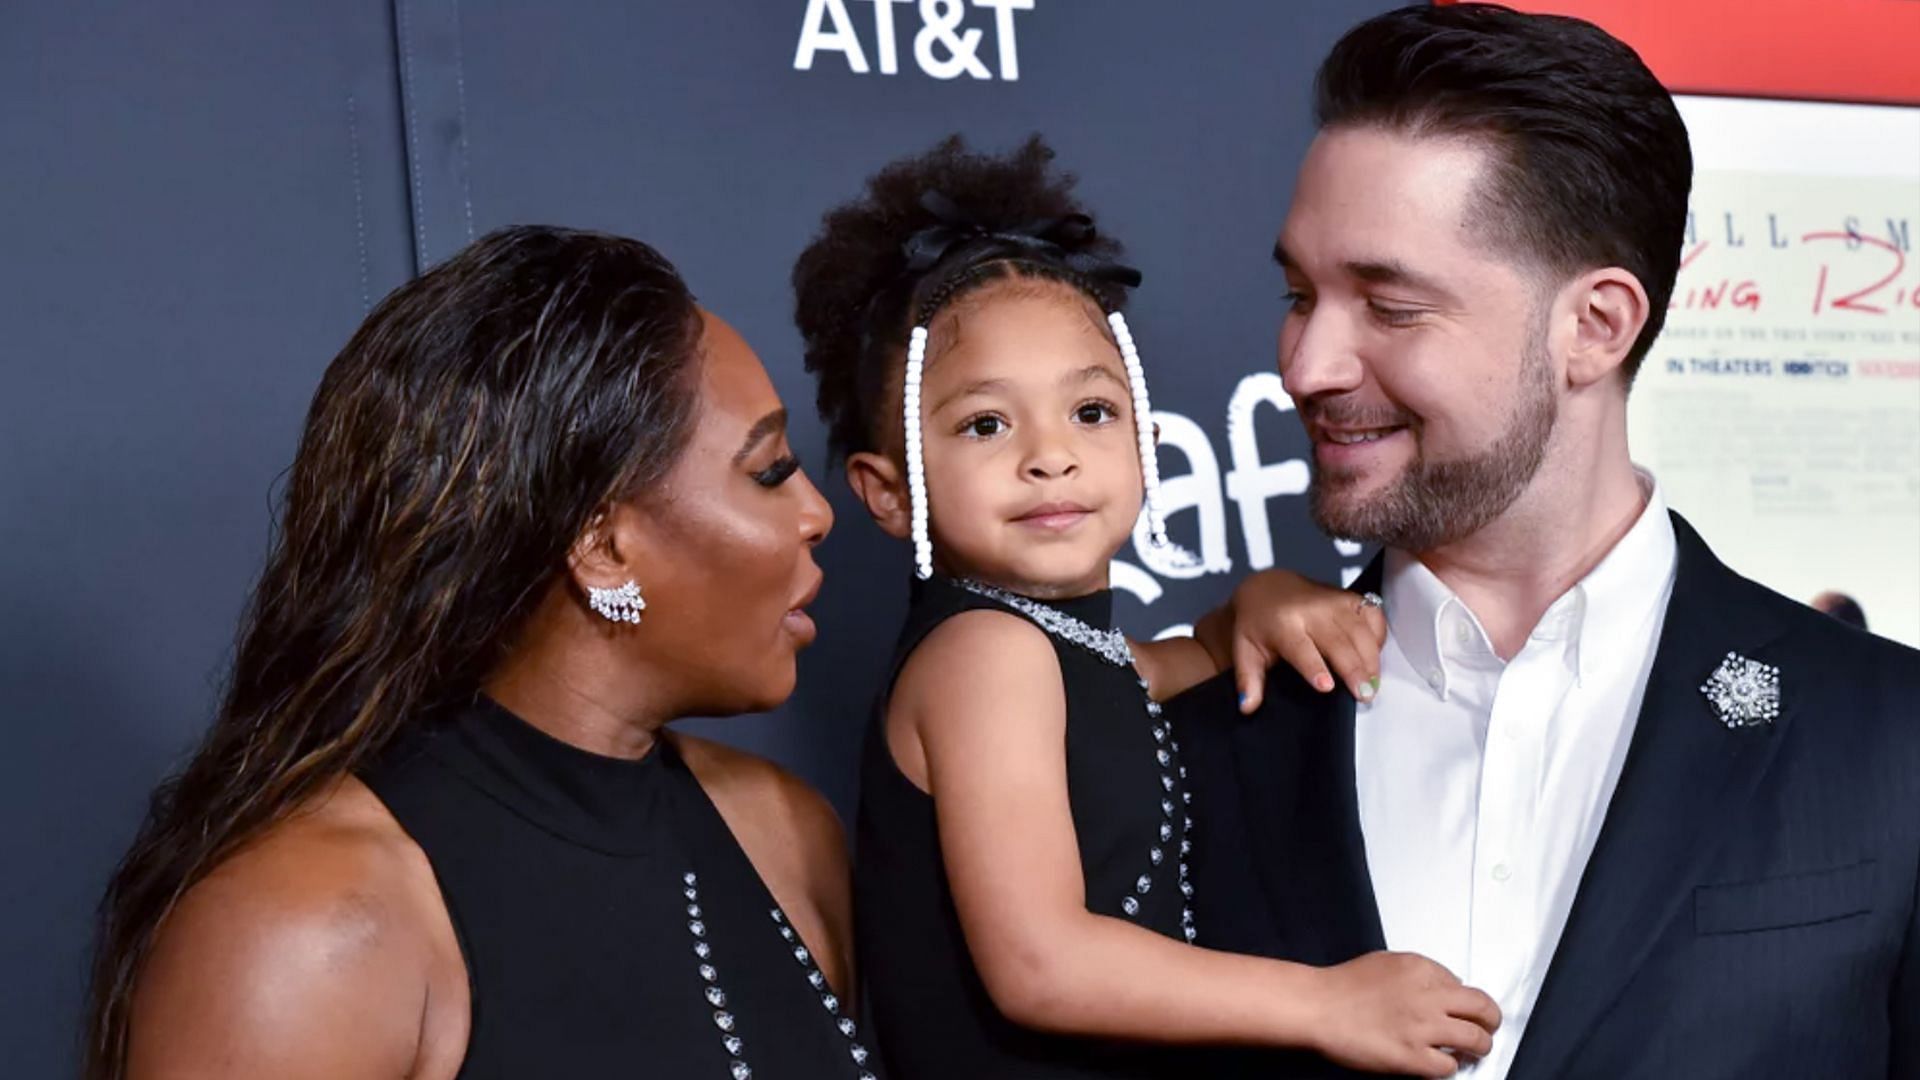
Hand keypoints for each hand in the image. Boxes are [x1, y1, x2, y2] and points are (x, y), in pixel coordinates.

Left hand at [1203, 569, 1386, 712]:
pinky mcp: (1350, 597)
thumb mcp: (1245, 651)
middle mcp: (1311, 609)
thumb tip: (1247, 707)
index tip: (1327, 687)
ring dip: (1371, 659)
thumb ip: (1248, 680)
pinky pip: (1373, 616)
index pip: (1301, 648)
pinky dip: (1379, 637)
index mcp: (1282, 623)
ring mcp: (1334, 601)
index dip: (1315, 667)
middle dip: (1354, 669)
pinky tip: (1375, 657)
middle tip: (1365, 695)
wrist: (1268, 588)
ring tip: (1373, 685)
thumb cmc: (1257, 625)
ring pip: (1360, 632)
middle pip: (1338, 642)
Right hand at [1309, 952, 1500, 1078]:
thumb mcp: (1387, 962)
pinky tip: (1441, 1062)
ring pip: (1476, 1039)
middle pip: (1483, 1008)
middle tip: (1487, 1028)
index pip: (1463, 984)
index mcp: (1421, 969)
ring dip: (1480, 1046)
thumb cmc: (1343, 985)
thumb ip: (1420, 973)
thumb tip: (1444, 988)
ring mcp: (1422, 1028)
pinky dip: (1450, 1066)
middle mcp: (1428, 996)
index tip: (1462, 1009)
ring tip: (1473, 1051)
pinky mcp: (1412, 1056)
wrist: (1318, 1007)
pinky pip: (1449, 1066)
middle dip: (1491, 1021)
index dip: (1465, 1000)